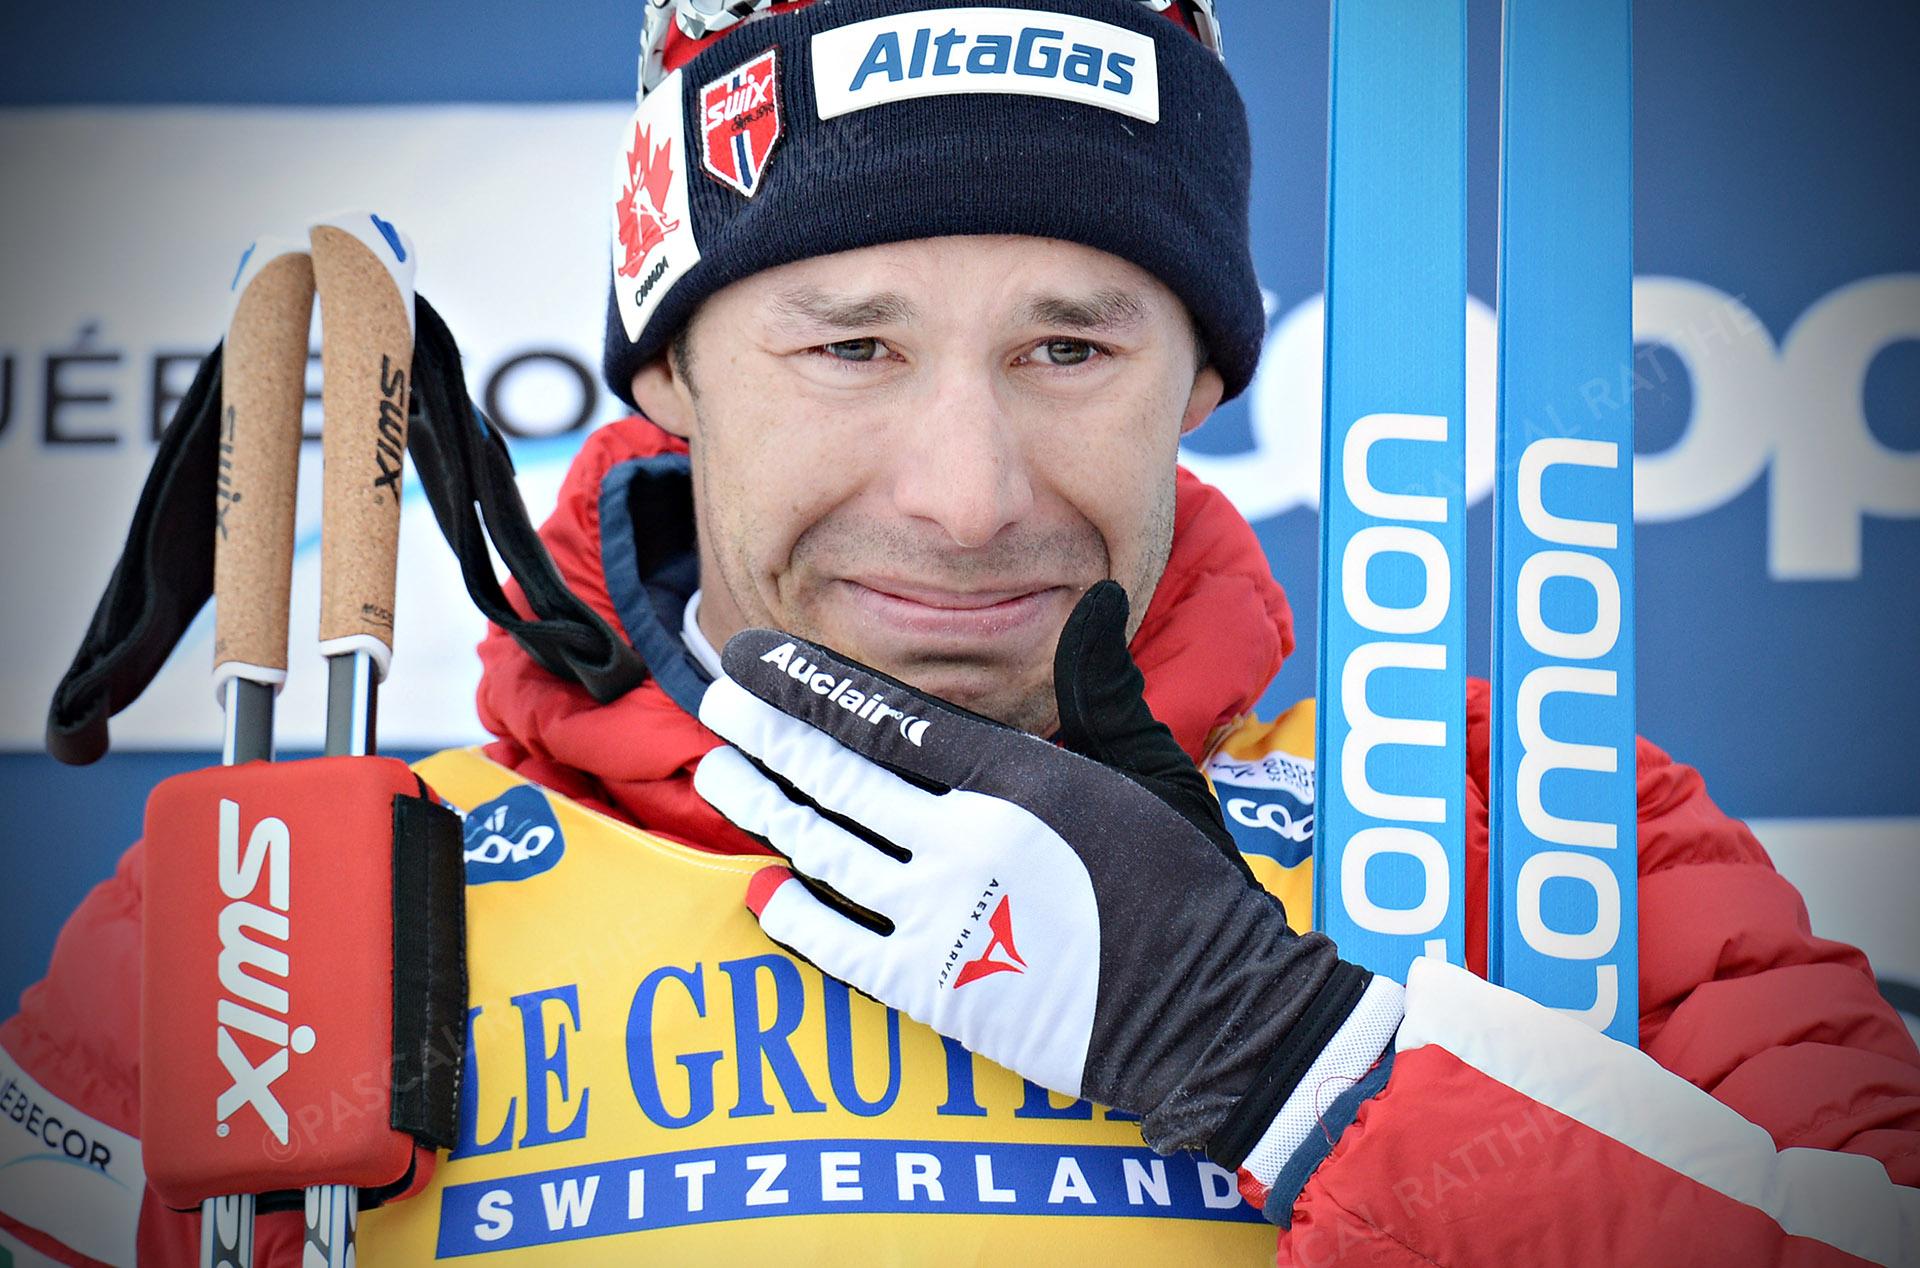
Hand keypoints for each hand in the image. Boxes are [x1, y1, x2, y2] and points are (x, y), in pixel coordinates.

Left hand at [695, 582, 1400, 1179]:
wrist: (1216, 1014)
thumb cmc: (1191, 883)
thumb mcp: (1151, 766)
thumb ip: (1100, 683)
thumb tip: (1091, 599)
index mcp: (1018, 777)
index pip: (883, 717)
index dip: (807, 686)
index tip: (753, 659)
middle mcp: (967, 837)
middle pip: (837, 774)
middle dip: (766, 733)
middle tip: (714, 703)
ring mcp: (947, 917)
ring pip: (827, 848)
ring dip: (766, 807)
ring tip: (720, 773)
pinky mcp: (940, 991)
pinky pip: (843, 946)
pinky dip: (797, 916)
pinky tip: (763, 890)